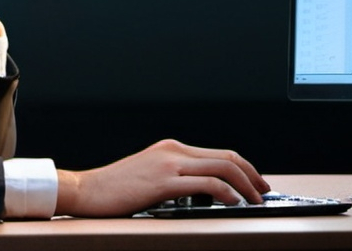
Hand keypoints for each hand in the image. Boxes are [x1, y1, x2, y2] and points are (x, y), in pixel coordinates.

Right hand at [55, 139, 270, 216]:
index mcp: (171, 148)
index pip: (218, 154)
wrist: (87, 190)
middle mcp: (173, 151)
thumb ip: (174, 176)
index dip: (243, 168)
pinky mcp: (163, 182)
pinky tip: (233, 202)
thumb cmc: (114, 188)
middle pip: (227, 157)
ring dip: (246, 185)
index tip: (255, 182)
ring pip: (222, 167)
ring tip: (255, 200)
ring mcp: (168, 164)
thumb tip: (202, 191)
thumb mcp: (149, 174)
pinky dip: (227, 192)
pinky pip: (206, 184)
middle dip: (252, 174)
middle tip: (264, 191)